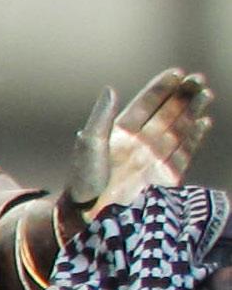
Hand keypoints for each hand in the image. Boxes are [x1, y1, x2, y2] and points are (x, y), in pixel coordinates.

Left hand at [65, 67, 211, 225]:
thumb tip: (110, 89)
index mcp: (120, 134)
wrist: (90, 216)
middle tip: (198, 79)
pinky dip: (195, 137)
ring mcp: (154, 158)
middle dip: (183, 95)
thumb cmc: (83, 183)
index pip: (145, 105)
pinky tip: (204, 122)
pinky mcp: (165, 176)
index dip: (161, 89)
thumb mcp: (89, 146)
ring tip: (206, 94)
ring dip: (193, 111)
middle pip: (167, 114)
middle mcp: (140, 143)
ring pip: (179, 129)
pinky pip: (184, 152)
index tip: (177, 73)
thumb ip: (101, 117)